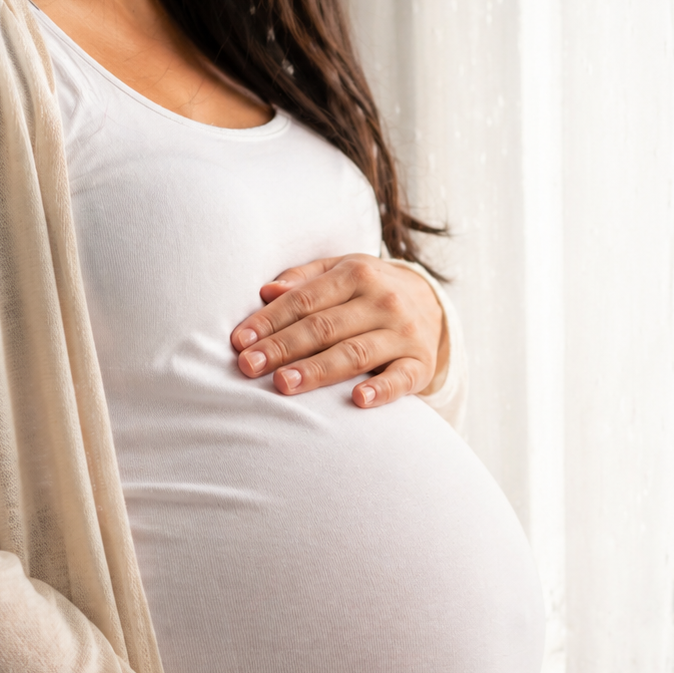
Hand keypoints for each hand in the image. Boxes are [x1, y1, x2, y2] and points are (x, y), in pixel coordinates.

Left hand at [231, 254, 446, 408]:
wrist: (432, 305)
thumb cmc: (369, 291)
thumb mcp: (341, 272)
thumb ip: (303, 280)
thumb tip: (265, 292)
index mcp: (357, 273)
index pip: (305, 299)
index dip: (270, 320)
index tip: (240, 342)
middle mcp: (382, 300)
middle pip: (324, 327)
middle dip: (282, 347)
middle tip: (249, 367)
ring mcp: (403, 333)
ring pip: (354, 353)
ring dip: (317, 370)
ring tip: (284, 384)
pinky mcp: (421, 363)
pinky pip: (401, 379)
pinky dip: (382, 390)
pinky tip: (358, 400)